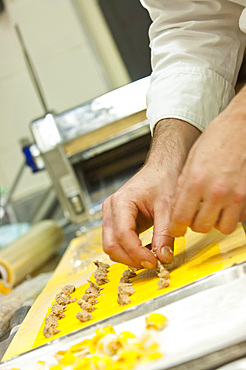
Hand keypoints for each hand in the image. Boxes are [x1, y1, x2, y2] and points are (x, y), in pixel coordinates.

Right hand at [102, 119, 199, 267]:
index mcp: (121, 201)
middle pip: (111, 244)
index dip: (137, 253)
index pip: (123, 235)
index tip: (154, 262)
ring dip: (129, 257)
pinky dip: (130, 251)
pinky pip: (117, 242)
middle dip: (130, 258)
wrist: (162, 169)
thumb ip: (165, 233)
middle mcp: (111, 209)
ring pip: (112, 246)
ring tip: (150, 258)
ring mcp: (111, 215)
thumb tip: (164, 258)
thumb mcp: (167, 207)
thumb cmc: (163, 179)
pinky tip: (146, 251)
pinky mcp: (117, 221)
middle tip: (152, 264)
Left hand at [169, 87, 245, 236]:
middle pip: (201, 227)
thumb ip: (184, 185)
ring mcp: (237, 196)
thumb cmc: (218, 137)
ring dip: (216, 222)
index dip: (176, 228)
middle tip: (195, 214)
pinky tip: (228, 202)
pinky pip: (239, 218)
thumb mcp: (192, 159)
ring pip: (223, 228)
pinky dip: (232, 215)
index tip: (177, 228)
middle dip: (195, 224)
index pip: (181, 218)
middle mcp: (217, 191)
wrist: (243, 125)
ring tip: (213, 209)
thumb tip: (178, 207)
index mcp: (196, 181)